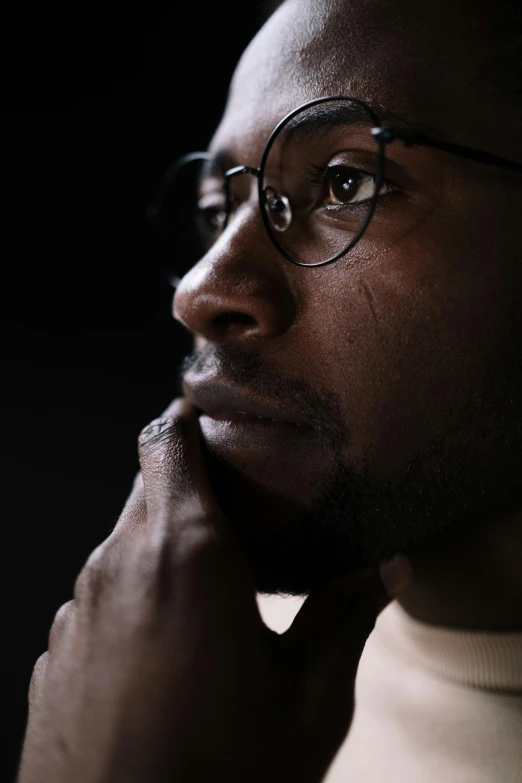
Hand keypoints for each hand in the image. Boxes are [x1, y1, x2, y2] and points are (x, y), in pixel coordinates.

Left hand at [18, 399, 409, 782]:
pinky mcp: (56, 651)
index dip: (189, 419)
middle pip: (149, 489)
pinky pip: (99, 598)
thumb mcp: (308, 699)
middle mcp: (118, 566)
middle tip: (239, 516)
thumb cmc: (217, 777)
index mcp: (185, 554)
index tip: (213, 420)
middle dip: (190, 488)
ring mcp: (77, 610)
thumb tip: (387, 567)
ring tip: (211, 593)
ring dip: (163, 549)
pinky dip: (134, 598)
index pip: (167, 441)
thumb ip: (346, 617)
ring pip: (123, 545)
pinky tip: (165, 651)